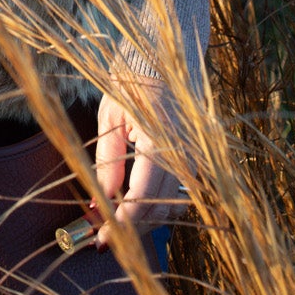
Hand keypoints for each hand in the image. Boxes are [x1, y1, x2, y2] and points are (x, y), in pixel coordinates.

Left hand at [87, 85, 187, 247]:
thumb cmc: (132, 80)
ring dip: (145, 220)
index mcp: (158, 140)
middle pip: (159, 208)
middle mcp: (181, 154)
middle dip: (131, 228)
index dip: (122, 223)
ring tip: (116, 224)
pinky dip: (158, 205)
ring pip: (172, 205)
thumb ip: (108, 160)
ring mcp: (192, 156)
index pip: (142, 197)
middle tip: (103, 239)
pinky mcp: (194, 156)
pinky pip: (179, 192)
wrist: (165, 55)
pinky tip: (136, 207)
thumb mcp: (110, 116)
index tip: (102, 238)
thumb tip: (100, 200)